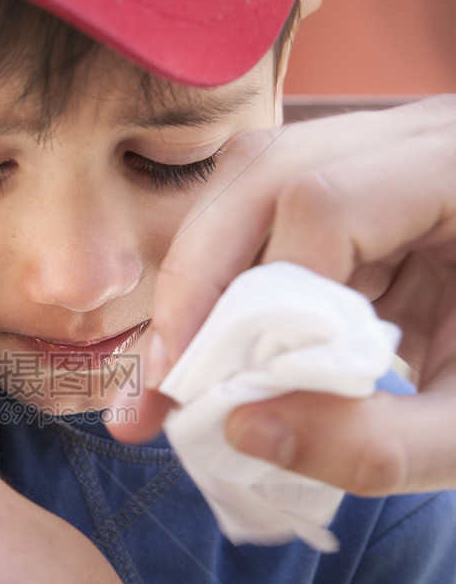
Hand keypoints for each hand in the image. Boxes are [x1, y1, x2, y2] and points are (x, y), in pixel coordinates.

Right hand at [114, 96, 455, 495]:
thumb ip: (378, 446)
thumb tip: (239, 429)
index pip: (319, 203)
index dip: (252, 299)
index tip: (218, 394)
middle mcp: (420, 138)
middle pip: (263, 173)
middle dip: (196, 285)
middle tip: (163, 387)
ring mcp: (386, 154)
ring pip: (250, 185)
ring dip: (202, 283)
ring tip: (181, 374)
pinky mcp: (362, 190)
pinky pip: (268, 218)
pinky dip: (233, 288)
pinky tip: (227, 352)